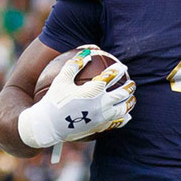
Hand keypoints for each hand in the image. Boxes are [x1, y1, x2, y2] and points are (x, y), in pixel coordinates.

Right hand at [17, 47, 134, 147]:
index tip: (123, 67)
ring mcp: (102, 117)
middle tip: (132, 83)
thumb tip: (87, 54)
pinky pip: (116, 123)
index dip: (119, 70)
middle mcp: (101, 104)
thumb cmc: (53, 100)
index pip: (112, 77)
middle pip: (122, 94)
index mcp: (94, 90)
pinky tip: (126, 117)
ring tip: (132, 99)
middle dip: (129, 87)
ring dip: (130, 103)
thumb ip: (74, 65)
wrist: (48, 125)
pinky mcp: (100, 127)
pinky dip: (124, 119)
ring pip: (122, 109)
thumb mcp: (61, 80)